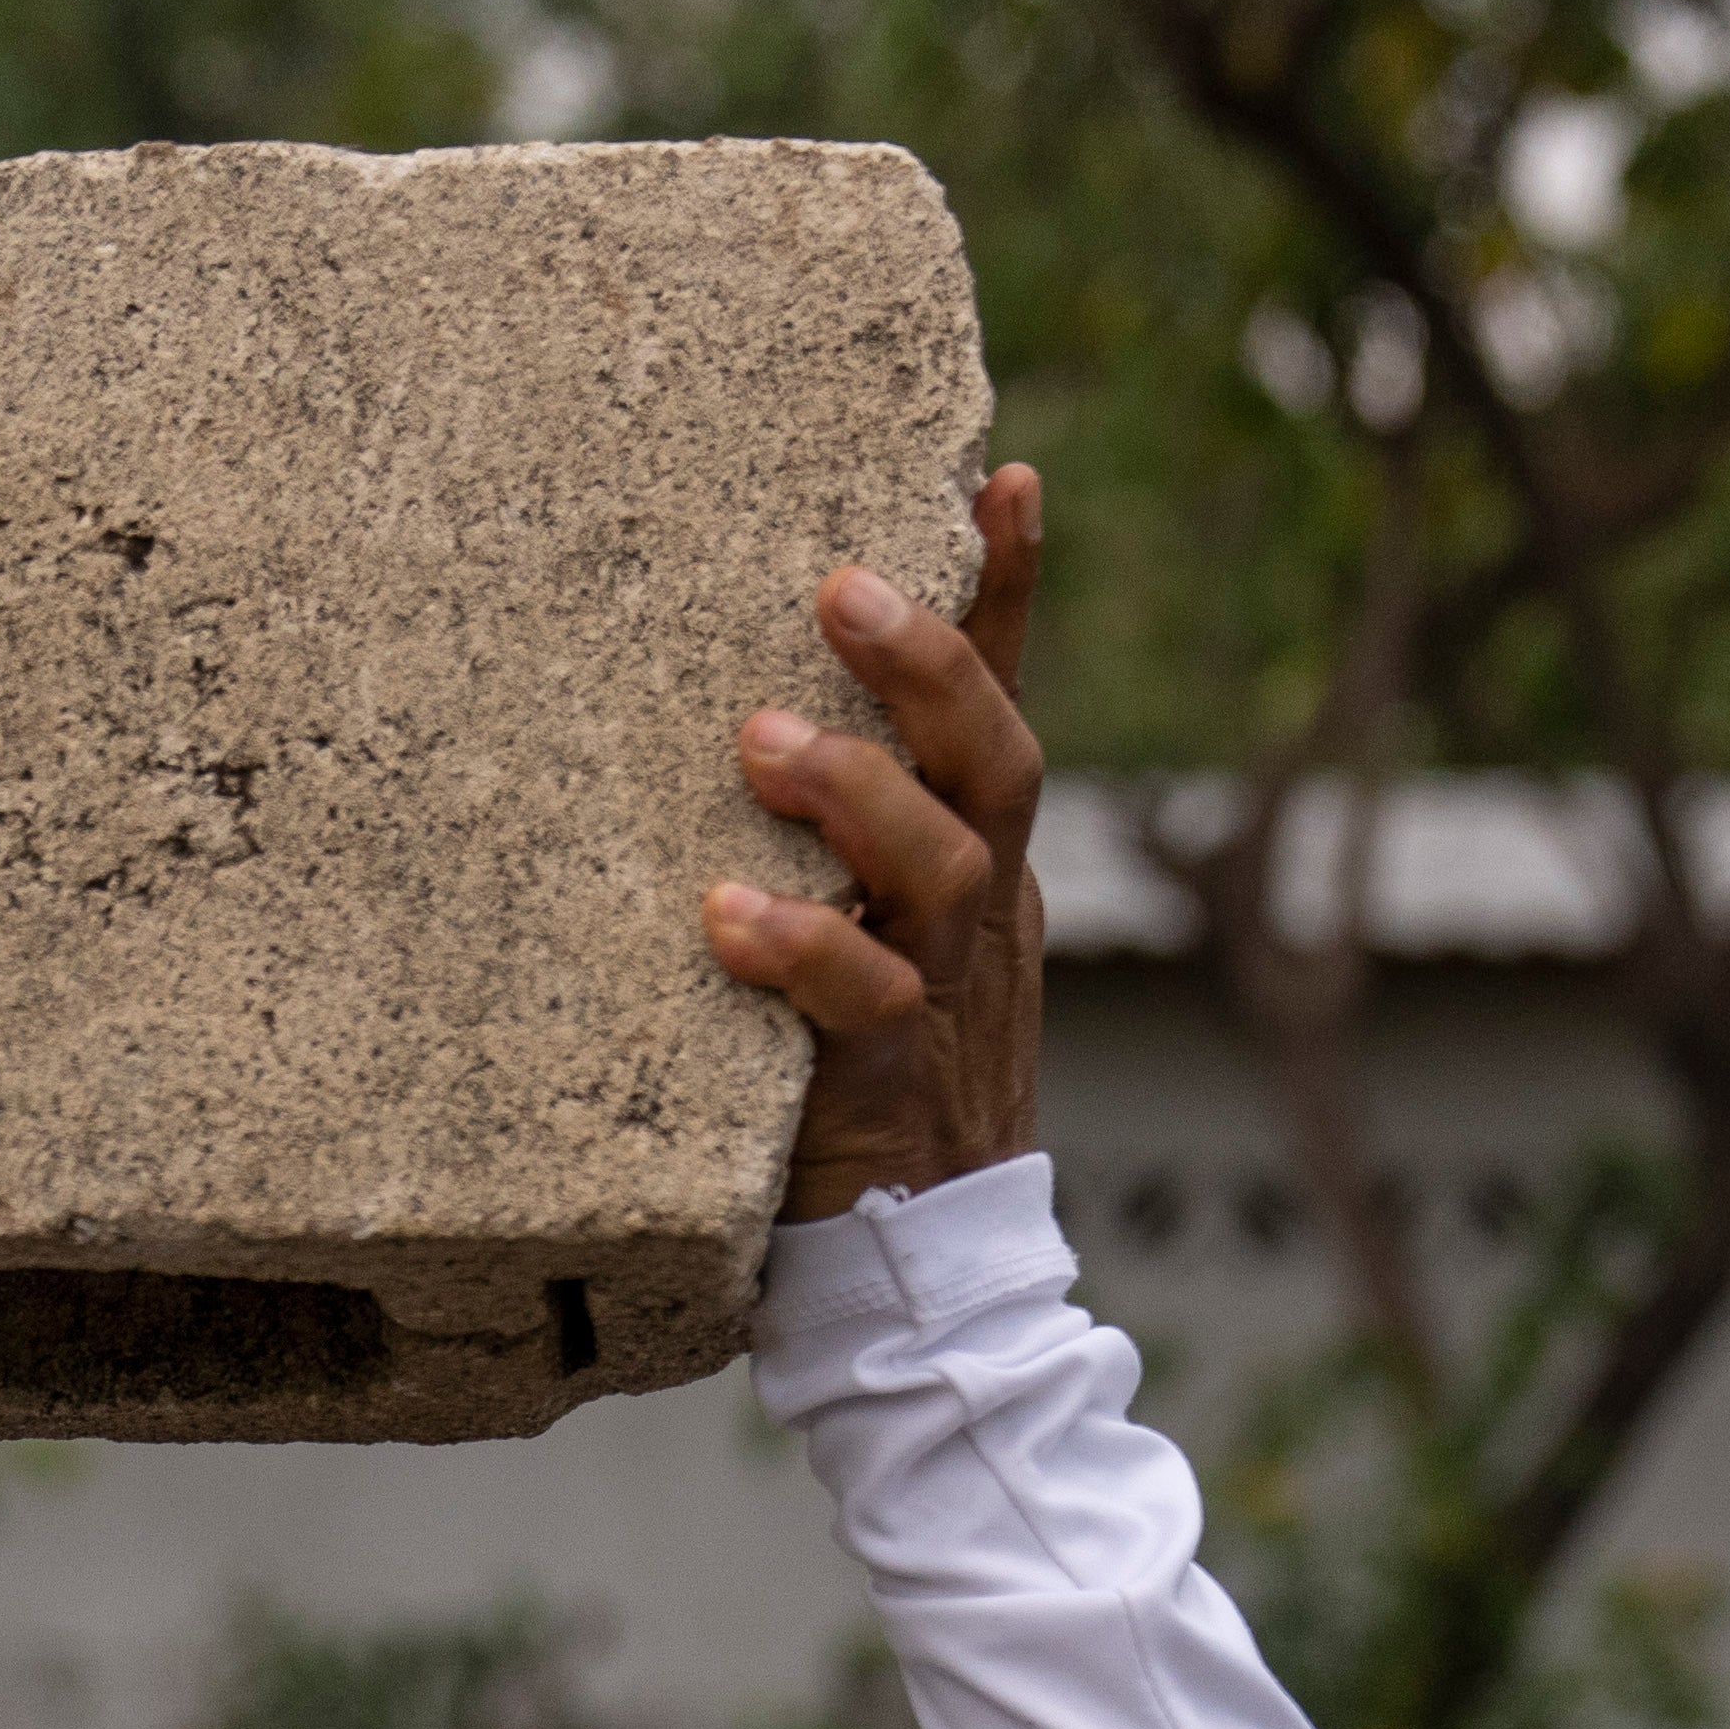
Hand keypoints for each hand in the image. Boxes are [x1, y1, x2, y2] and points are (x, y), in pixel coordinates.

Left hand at [708, 464, 1046, 1221]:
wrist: (909, 1256)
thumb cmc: (852, 1069)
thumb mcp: (854, 921)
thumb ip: (821, 832)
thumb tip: (721, 702)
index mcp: (974, 854)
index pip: (1002, 702)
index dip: (1008, 591)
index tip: (999, 473)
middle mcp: (977, 907)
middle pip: (994, 758)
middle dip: (929, 663)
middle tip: (836, 586)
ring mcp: (946, 991)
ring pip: (940, 865)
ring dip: (856, 792)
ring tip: (759, 740)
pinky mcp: (891, 1080)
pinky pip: (864, 1001)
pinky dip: (802, 950)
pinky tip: (729, 918)